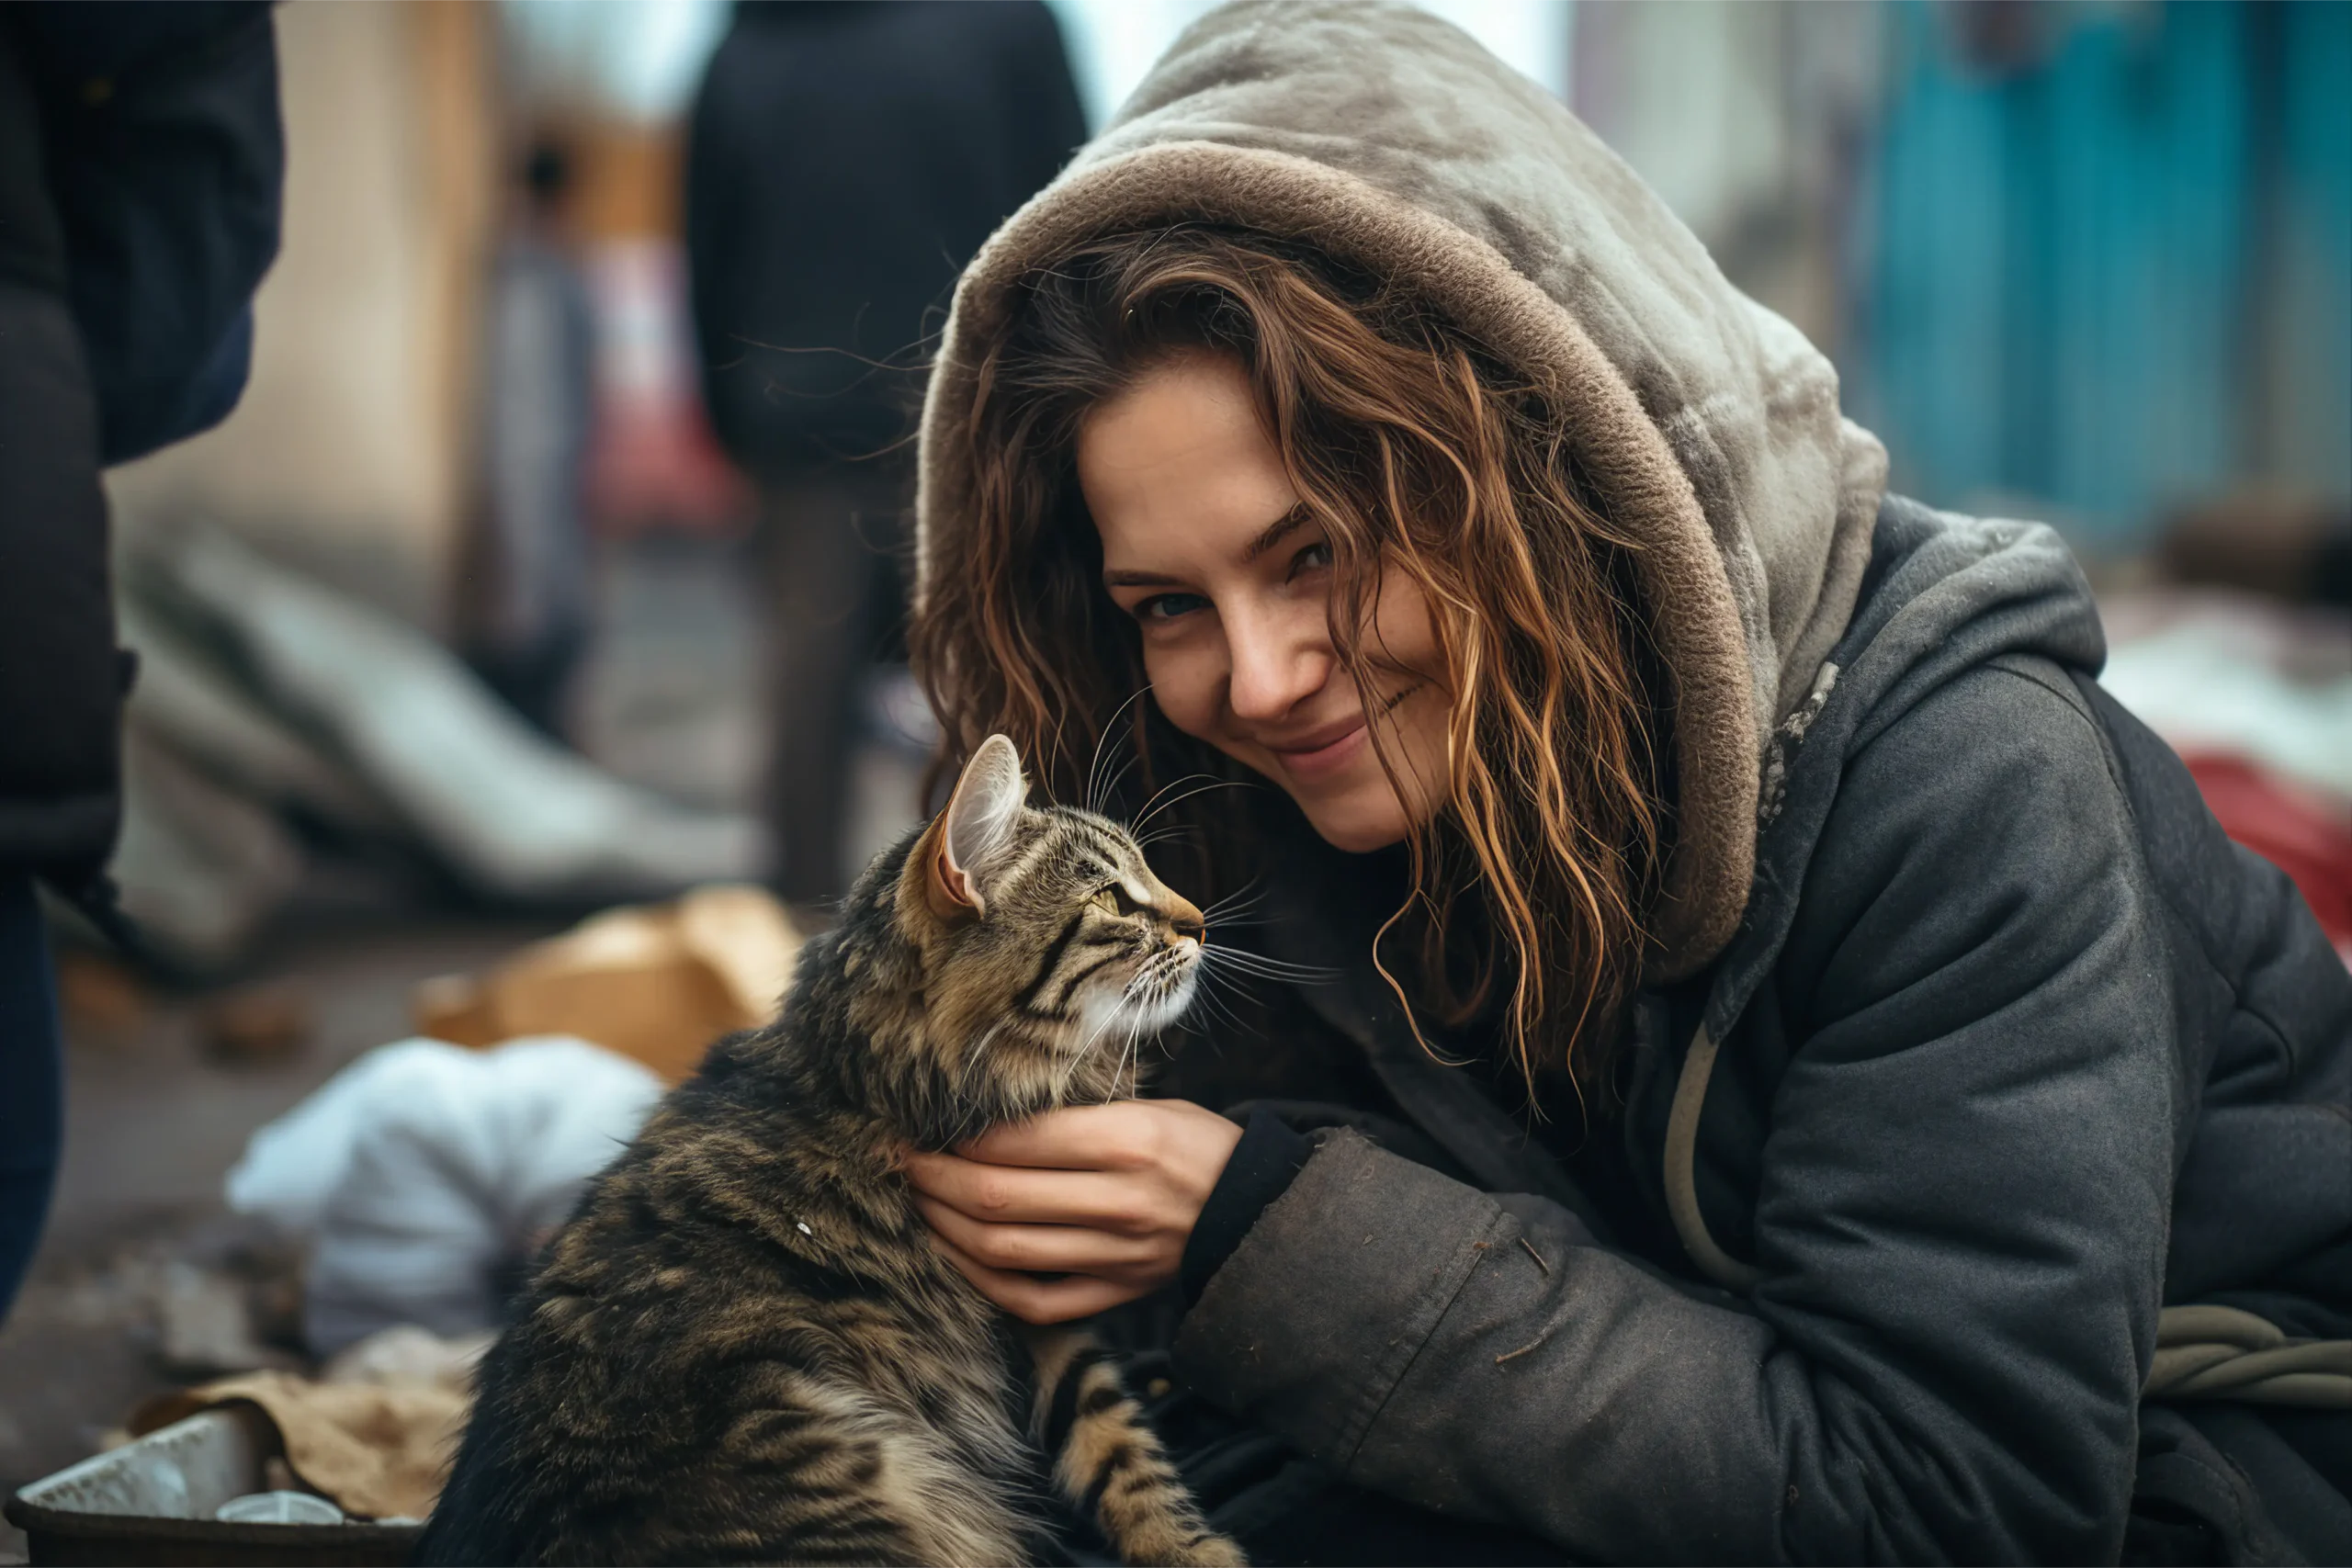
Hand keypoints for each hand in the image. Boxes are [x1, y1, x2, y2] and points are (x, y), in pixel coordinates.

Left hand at [904, 1100, 1243, 1323]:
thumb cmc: (1197, 1144)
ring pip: (1004, 1250)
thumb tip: (989, 1115)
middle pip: (998, 1196)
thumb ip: (1076, 1115)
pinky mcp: (1116, 1294)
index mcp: (1128, 1142)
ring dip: (946, 1225)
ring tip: (920, 1201)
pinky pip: (1032, 1299)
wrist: (1258, 1210)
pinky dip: (983, 1281)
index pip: (1018, 1141)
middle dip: (935, 1178)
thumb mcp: (1150, 1106)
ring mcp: (1115, 1257)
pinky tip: (957, 1255)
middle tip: (904, 1161)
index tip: (929, 1126)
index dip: (960, 1137)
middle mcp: (1118, 1202)